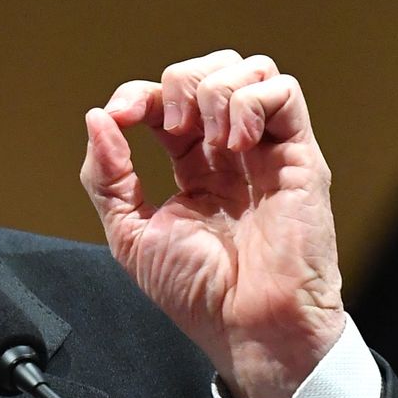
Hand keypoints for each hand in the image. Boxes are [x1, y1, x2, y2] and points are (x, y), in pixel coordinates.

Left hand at [80, 50, 345, 397]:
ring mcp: (267, 151)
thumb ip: (108, 178)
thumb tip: (98, 120)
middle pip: (210, 71)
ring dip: (215, 91)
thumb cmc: (199, 295)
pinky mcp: (300, 157)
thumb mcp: (131, 236)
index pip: (167, 101)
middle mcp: (232, 152)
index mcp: (194, 167)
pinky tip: (235, 144)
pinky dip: (250, 102)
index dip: (139, 95)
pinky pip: (284, 92)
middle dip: (178, 83)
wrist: (249, 328)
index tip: (118, 117)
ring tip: (209, 140)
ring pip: (250, 69)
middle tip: (172, 127)